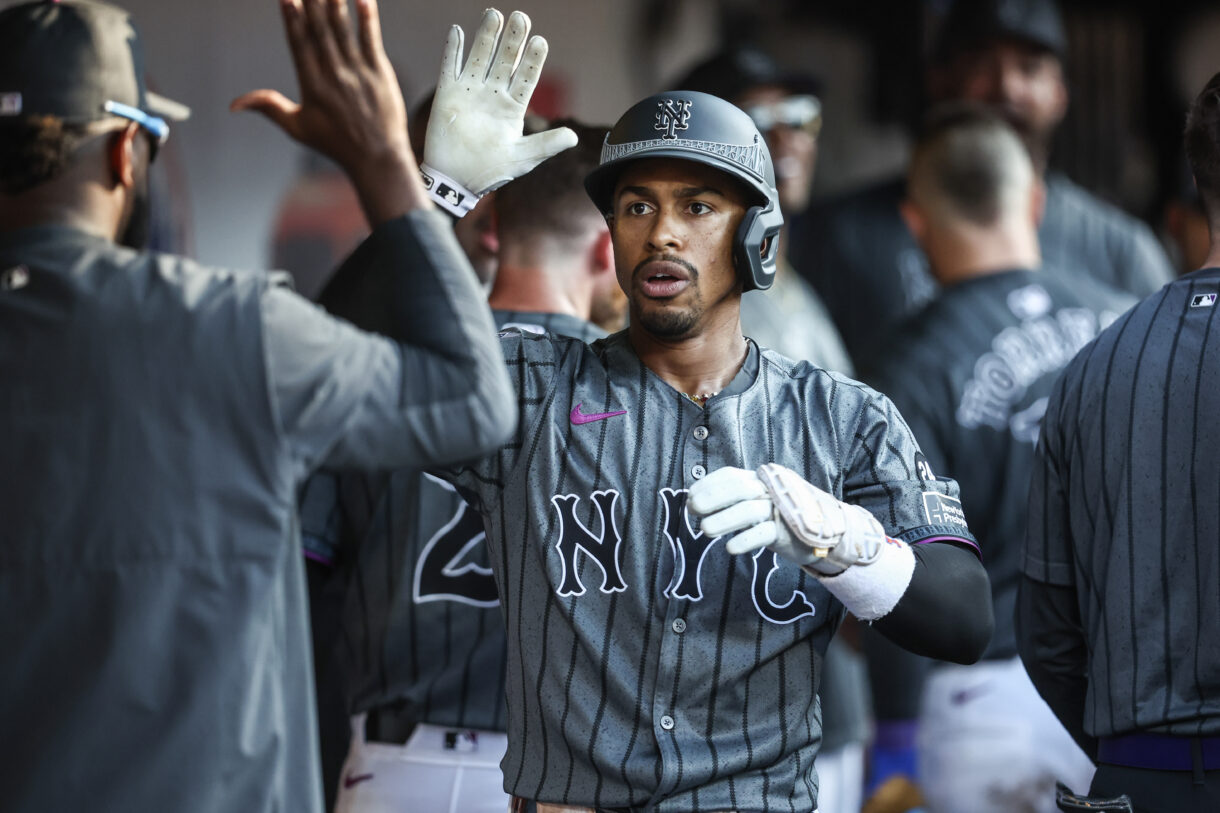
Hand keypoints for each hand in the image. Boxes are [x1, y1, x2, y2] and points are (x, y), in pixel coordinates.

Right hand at [232, 0, 423, 223]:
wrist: (377, 159)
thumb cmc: (336, 144)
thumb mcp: (297, 128)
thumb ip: (268, 107)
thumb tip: (234, 105)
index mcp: (312, 85)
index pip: (298, 44)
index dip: (291, 18)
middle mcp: (333, 75)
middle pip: (319, 30)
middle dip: (311, 1)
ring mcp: (358, 72)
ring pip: (343, 30)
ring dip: (335, 3)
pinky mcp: (380, 73)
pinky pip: (371, 40)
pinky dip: (367, 18)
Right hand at [421, 9, 576, 213]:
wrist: (456, 181)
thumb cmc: (490, 171)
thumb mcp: (522, 159)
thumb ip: (546, 145)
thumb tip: (574, 137)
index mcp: (512, 107)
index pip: (526, 78)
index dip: (533, 60)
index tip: (541, 42)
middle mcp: (493, 95)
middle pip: (505, 61)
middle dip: (513, 40)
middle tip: (522, 17)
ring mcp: (470, 92)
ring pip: (480, 57)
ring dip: (486, 37)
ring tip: (494, 15)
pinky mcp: (448, 95)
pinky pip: (450, 67)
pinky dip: (452, 50)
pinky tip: (457, 31)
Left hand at [687, 464, 888, 574]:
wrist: (826, 535)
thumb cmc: (782, 517)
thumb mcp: (759, 502)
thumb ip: (733, 499)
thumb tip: (694, 502)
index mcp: (762, 479)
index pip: (731, 475)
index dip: (708, 485)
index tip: (690, 498)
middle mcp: (772, 490)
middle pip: (739, 489)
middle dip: (713, 498)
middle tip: (693, 511)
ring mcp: (782, 510)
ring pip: (750, 510)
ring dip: (724, 520)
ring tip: (705, 531)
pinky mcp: (789, 533)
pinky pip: (764, 533)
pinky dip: (745, 540)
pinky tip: (730, 548)